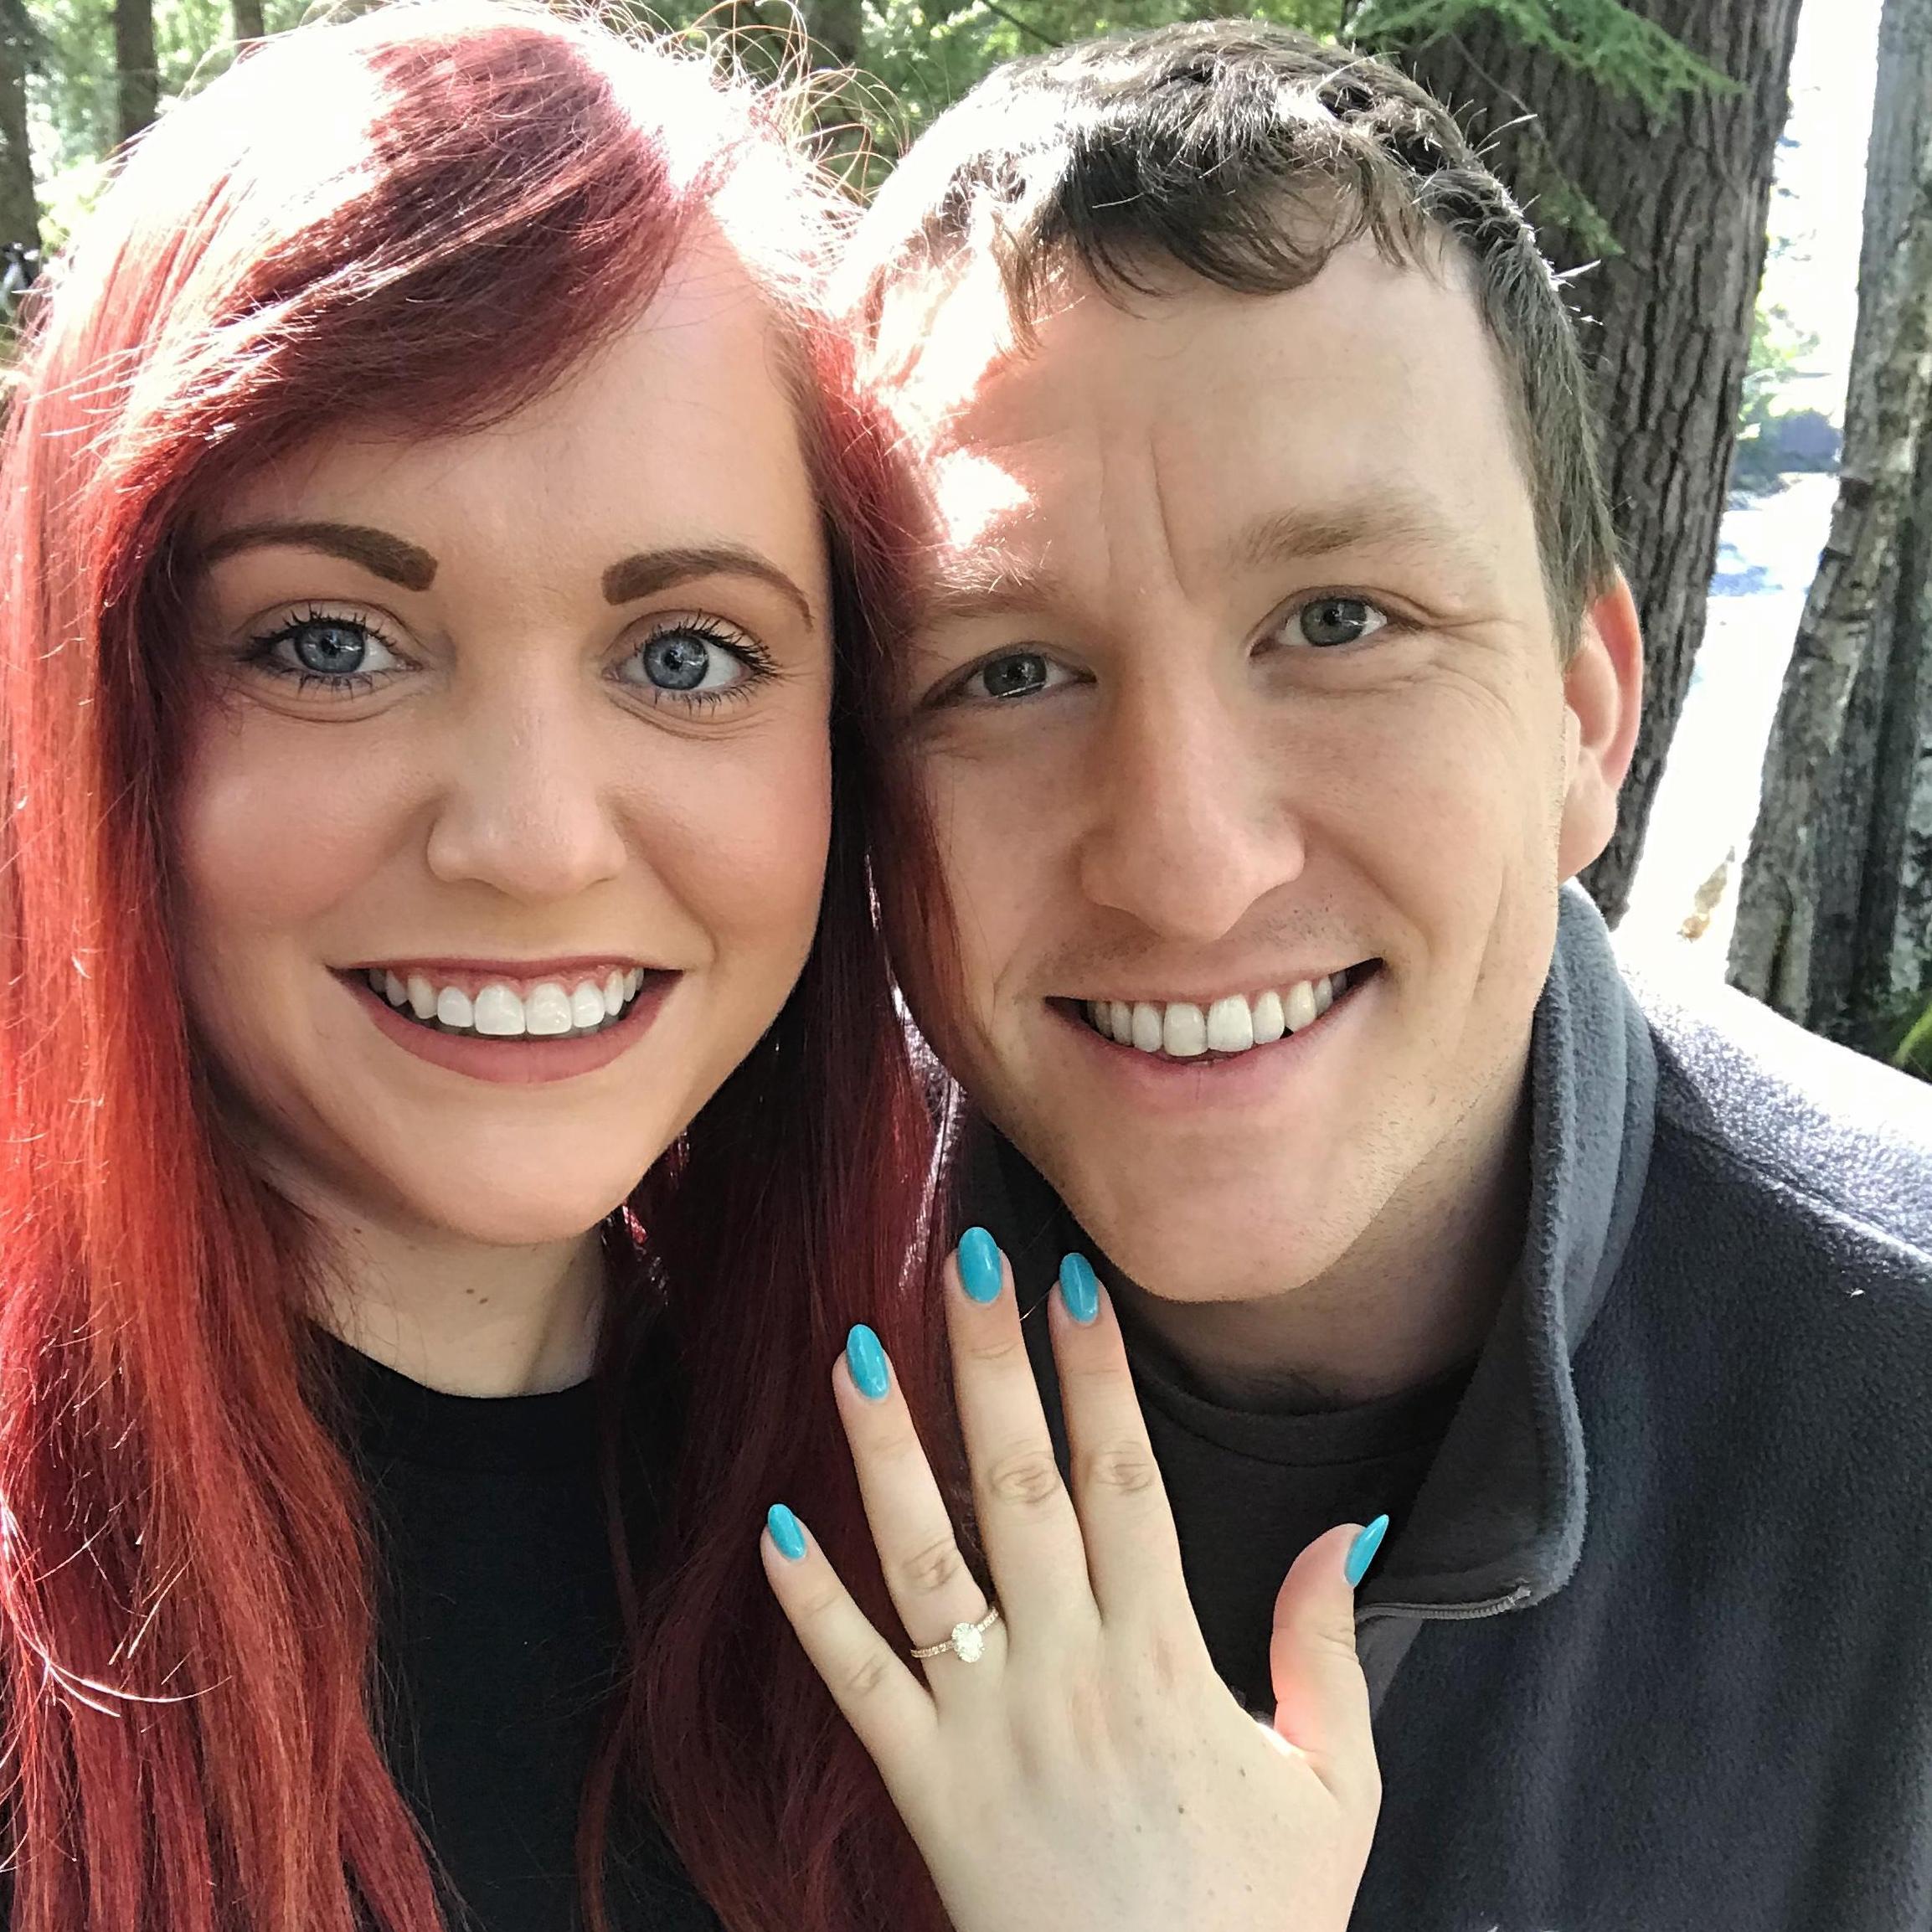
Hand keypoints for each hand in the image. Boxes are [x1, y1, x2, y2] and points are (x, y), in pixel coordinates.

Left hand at [761, 1229, 1382, 1931]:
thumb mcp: (1332, 1792)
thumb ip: (1324, 1651)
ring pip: (926, 1564)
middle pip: (1022, 1488)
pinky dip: (812, 1608)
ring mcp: (986, 1728)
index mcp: (1165, 1662)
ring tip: (857, 1348)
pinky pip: (859, 1687)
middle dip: (991, 1365)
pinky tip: (774, 1525)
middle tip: (961, 1259)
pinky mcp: (924, 1791)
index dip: (1097, 1375)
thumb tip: (1344, 1529)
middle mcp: (1067, 1673)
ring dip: (888, 1453)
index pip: (1126, 1482)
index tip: (1070, 1282)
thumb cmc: (1255, 1924)